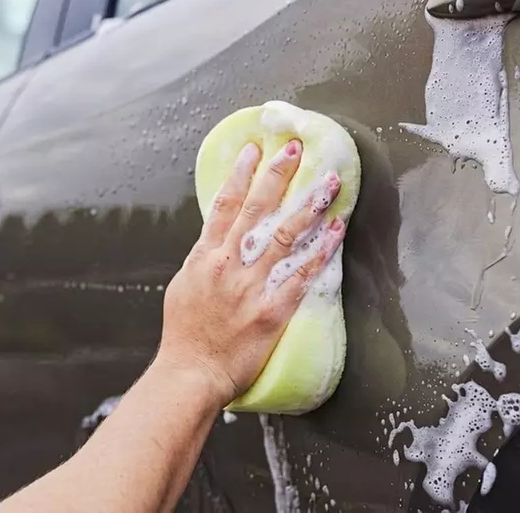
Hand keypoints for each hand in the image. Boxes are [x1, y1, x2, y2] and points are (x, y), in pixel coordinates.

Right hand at [157, 140, 345, 407]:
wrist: (191, 372)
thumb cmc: (185, 334)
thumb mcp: (184, 287)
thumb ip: (203, 260)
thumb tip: (217, 241)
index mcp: (206, 257)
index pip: (225, 205)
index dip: (240, 174)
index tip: (254, 150)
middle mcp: (229, 264)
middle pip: (256, 209)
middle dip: (276, 174)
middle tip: (294, 148)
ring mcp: (251, 286)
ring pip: (284, 235)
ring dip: (308, 204)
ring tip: (328, 182)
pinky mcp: (273, 309)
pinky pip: (301, 275)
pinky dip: (320, 250)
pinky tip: (336, 230)